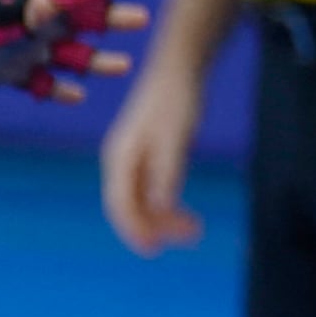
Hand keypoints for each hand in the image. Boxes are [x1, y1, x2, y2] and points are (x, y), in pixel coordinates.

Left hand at [0, 0, 145, 104]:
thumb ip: (22, 17)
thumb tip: (50, 1)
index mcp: (27, 8)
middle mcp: (27, 27)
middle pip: (78, 22)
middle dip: (110, 20)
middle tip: (142, 19)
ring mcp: (19, 51)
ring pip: (65, 56)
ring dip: (94, 60)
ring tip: (123, 66)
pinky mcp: (6, 74)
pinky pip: (38, 82)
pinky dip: (56, 89)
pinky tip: (76, 96)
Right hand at [98, 68, 203, 254]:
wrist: (179, 67)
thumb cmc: (176, 99)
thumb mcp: (175, 137)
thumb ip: (166, 173)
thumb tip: (160, 209)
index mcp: (119, 157)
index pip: (119, 204)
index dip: (134, 230)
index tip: (153, 250)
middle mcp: (120, 162)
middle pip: (129, 208)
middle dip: (155, 228)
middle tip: (191, 237)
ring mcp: (132, 161)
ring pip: (141, 203)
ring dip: (164, 220)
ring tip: (195, 229)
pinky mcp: (147, 158)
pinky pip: (151, 192)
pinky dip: (167, 207)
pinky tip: (187, 212)